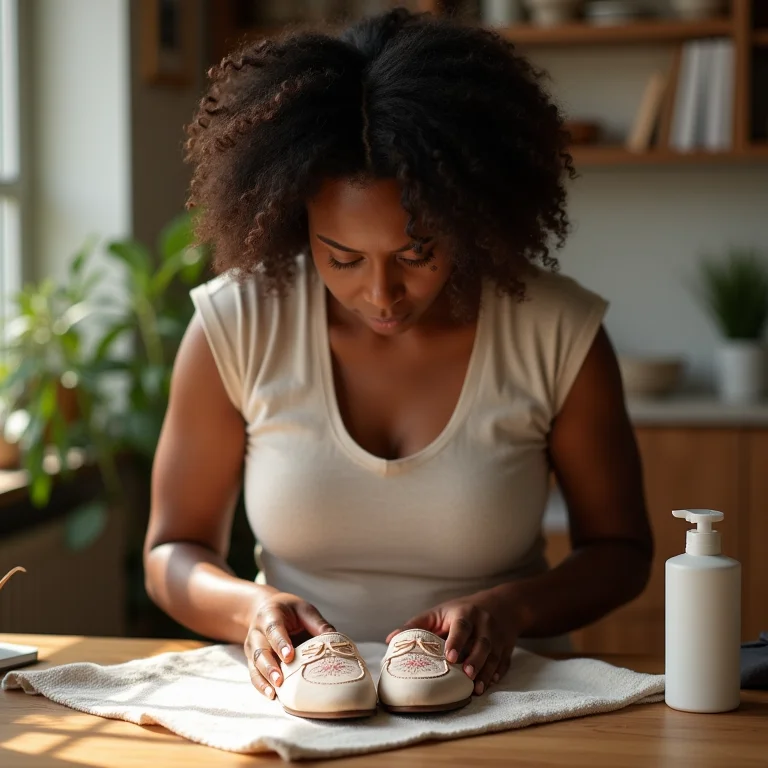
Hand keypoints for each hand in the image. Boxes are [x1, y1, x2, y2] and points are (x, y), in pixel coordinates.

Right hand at [244, 590, 335, 699]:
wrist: (264, 609)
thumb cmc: (289, 611)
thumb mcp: (304, 610)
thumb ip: (317, 624)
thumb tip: (335, 640)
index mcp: (270, 615)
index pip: (273, 629)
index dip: (281, 642)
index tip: (289, 656)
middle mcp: (258, 631)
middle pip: (260, 650)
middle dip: (269, 666)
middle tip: (280, 680)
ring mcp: (252, 646)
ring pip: (255, 664)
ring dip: (264, 679)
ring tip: (274, 692)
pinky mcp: (252, 659)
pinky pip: (254, 673)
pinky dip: (261, 685)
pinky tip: (271, 695)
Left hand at [385, 589, 520, 695]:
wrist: (502, 605)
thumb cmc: (462, 610)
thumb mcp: (440, 612)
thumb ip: (417, 625)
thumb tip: (391, 639)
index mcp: (466, 613)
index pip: (462, 626)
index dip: (457, 641)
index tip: (449, 657)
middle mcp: (484, 624)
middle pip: (482, 642)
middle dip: (475, 659)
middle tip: (465, 675)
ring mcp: (498, 637)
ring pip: (494, 655)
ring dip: (485, 672)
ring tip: (476, 689)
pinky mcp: (507, 649)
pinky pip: (503, 663)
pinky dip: (496, 674)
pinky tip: (488, 684)